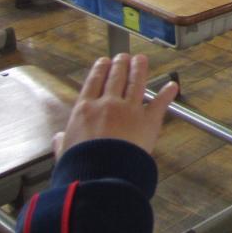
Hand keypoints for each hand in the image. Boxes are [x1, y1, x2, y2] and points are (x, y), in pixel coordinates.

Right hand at [54, 54, 177, 158]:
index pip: (93, 82)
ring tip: (141, 60)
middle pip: (115, 77)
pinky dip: (167, 93)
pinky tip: (172, 86)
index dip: (100, 69)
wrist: (101, 175)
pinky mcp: (148, 120)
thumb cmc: (81, 166)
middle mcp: (107, 104)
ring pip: (136, 82)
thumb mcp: (64, 152)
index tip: (103, 62)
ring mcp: (129, 109)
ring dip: (139, 68)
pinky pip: (160, 103)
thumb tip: (59, 139)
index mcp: (85, 110)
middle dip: (120, 64)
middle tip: (123, 57)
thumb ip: (63, 143)